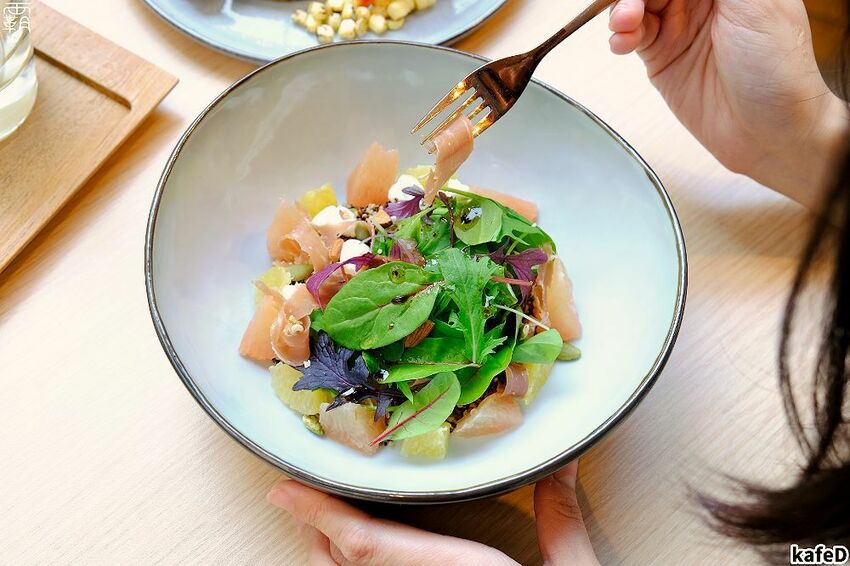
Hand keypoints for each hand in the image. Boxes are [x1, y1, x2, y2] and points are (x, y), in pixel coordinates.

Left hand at [267, 461, 598, 565]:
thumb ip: (560, 520)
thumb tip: (566, 461)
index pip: (367, 546)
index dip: (320, 515)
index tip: (282, 490)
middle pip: (347, 564)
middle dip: (316, 528)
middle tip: (297, 496)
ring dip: (330, 553)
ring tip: (319, 524)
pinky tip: (356, 564)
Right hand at [608, 0, 847, 208]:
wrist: (768, 131)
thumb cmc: (778, 68)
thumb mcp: (754, 3)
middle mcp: (704, 0)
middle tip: (632, 7)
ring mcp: (681, 27)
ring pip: (640, 5)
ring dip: (624, 10)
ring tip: (624, 22)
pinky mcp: (663, 57)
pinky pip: (632, 36)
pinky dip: (620, 35)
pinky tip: (621, 42)